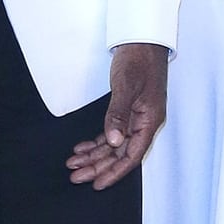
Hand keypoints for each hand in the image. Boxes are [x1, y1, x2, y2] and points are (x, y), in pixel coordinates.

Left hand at [66, 42, 167, 189]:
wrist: (142, 39)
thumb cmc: (139, 59)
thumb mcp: (126, 86)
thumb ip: (118, 114)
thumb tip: (113, 141)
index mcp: (149, 120)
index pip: (131, 156)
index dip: (114, 172)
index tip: (97, 184)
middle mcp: (143, 122)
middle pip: (120, 154)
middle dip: (98, 167)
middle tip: (76, 176)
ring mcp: (135, 116)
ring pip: (113, 144)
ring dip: (94, 156)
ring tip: (74, 164)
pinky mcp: (126, 109)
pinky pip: (111, 132)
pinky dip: (96, 141)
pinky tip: (82, 148)